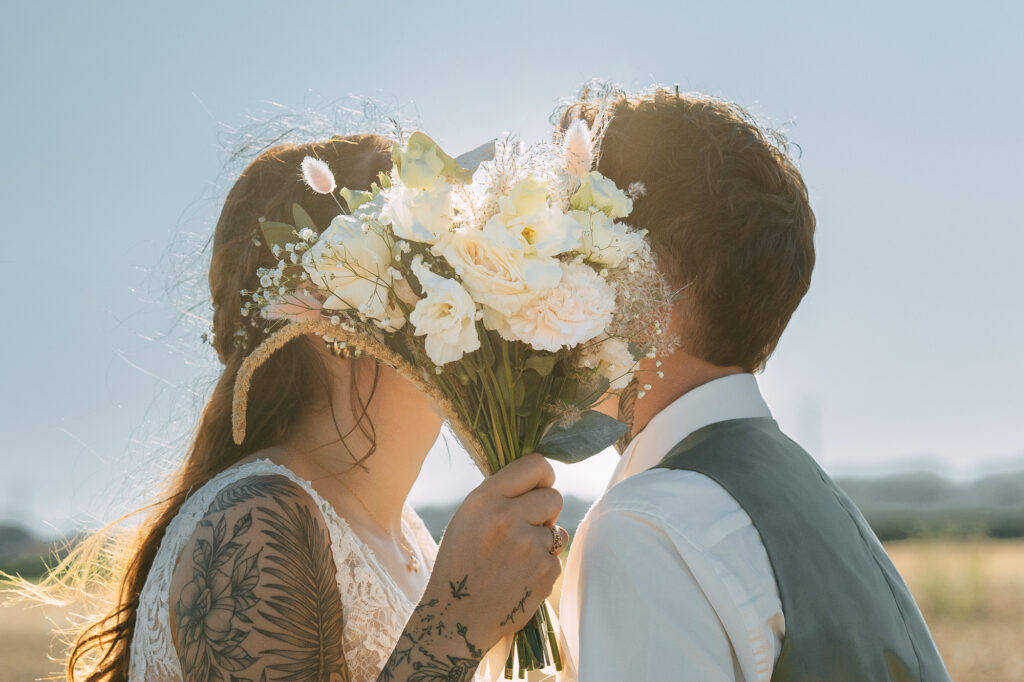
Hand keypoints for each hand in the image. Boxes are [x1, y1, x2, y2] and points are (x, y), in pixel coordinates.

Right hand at [379, 454, 566, 679]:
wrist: (457, 619)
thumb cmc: (460, 565)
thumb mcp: (467, 519)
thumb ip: (500, 496)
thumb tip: (540, 481)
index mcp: (484, 500)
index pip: (535, 465)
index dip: (543, 475)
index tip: (540, 486)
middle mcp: (507, 518)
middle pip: (554, 496)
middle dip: (545, 511)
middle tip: (526, 527)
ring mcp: (528, 546)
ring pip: (557, 530)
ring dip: (543, 542)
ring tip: (514, 560)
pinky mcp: (544, 571)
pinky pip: (556, 558)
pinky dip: (542, 567)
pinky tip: (518, 579)